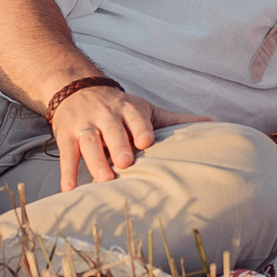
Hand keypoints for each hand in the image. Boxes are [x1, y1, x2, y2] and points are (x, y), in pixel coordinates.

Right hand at [48, 82, 195, 188]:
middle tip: (125, 162)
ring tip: (103, 180)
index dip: (140, 129)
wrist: (76, 87)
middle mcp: (105, 115)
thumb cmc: (119, 106)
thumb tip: (211, 123)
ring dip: (94, 161)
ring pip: (88, 142)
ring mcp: (84, 125)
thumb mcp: (145, 109)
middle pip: (111, 131)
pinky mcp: (65, 135)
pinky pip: (67, 154)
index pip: (135, 118)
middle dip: (117, 145)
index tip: (145, 142)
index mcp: (128, 109)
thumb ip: (175, 120)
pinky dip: (67, 172)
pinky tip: (69, 190)